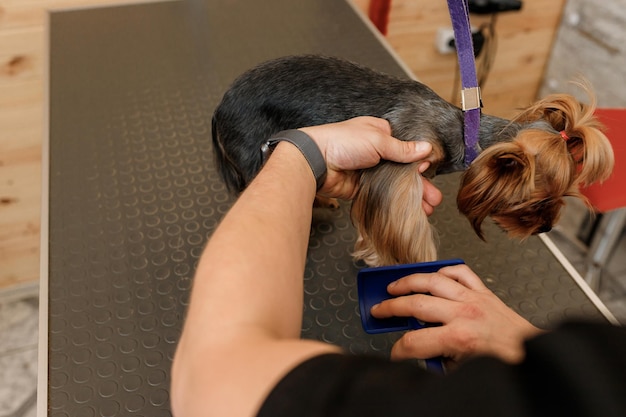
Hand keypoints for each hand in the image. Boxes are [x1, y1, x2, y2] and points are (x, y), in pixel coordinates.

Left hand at [300, 117, 441, 213]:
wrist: (315, 161)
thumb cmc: (342, 142)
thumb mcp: (378, 141)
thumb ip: (402, 149)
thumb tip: (426, 148)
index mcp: (379, 133)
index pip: (406, 146)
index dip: (418, 160)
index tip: (428, 171)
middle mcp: (375, 151)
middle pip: (403, 169)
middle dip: (420, 184)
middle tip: (434, 199)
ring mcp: (369, 170)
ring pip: (395, 184)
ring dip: (410, 196)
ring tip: (427, 209)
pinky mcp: (362, 187)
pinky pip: (383, 195)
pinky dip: (395, 203)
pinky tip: (408, 211)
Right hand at [370, 264, 543, 364]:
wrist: (533, 355)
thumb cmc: (504, 362)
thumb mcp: (463, 369)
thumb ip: (438, 359)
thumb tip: (420, 353)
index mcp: (458, 338)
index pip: (413, 342)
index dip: (398, 349)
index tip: (395, 352)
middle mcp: (464, 314)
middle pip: (415, 305)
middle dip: (391, 308)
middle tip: (379, 310)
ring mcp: (473, 298)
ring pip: (432, 280)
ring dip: (409, 281)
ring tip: (394, 286)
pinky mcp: (484, 292)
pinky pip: (460, 272)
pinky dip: (444, 270)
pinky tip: (433, 275)